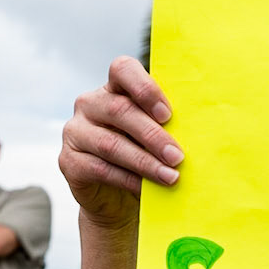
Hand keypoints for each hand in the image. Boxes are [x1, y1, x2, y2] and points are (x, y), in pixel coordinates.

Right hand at [59, 55, 182, 230]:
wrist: (116, 199)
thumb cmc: (144, 158)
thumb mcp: (154, 138)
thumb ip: (165, 127)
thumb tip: (198, 134)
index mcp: (113, 89)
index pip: (122, 70)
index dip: (145, 89)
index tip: (168, 114)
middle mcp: (90, 104)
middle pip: (120, 111)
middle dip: (153, 135)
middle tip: (178, 156)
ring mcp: (75, 132)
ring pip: (111, 144)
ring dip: (145, 162)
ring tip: (171, 176)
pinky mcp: (69, 161)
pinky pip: (101, 169)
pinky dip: (129, 180)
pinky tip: (148, 190)